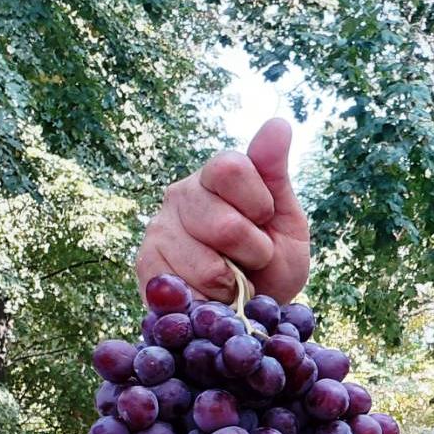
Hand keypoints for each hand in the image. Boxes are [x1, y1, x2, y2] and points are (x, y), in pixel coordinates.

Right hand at [136, 118, 311, 305]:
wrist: (252, 310)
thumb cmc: (272, 261)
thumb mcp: (286, 218)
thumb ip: (275, 174)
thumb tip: (279, 123)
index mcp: (215, 175)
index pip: (231, 168)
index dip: (259, 204)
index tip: (265, 219)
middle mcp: (180, 195)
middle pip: (224, 225)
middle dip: (253, 253)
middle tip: (251, 258)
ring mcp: (158, 230)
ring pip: (208, 265)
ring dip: (233, 284)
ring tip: (231, 280)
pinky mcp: (146, 267)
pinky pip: (188, 290)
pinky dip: (211, 301)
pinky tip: (210, 294)